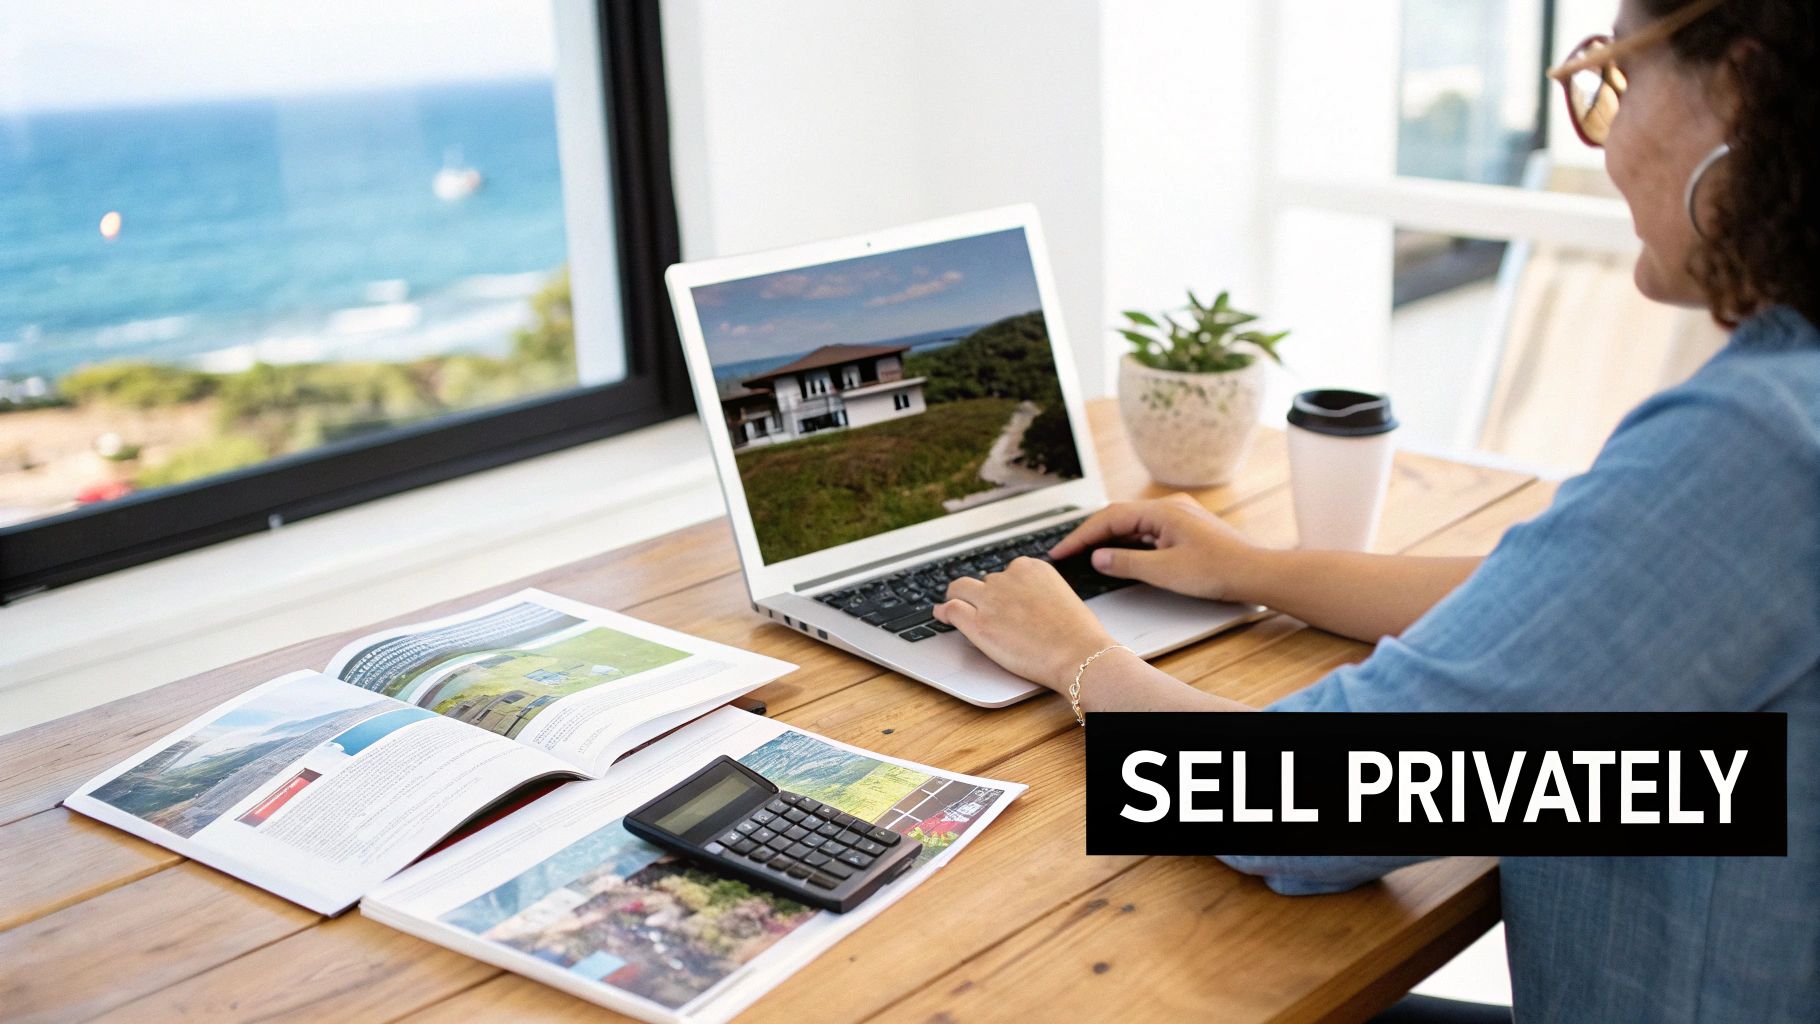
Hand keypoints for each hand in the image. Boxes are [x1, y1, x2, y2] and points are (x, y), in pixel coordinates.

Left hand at [932, 556, 1116, 691]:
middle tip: (977, 605)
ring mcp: (990, 599)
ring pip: (960, 589)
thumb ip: (1039, 593)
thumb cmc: (1077, 634)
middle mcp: (1008, 577)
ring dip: (958, 598)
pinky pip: (950, 609)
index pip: (1006, 572)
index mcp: (1031, 568)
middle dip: (981, 594)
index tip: (997, 597)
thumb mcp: (1061, 597)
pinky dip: (942, 611)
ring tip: (952, 606)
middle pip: (984, 581)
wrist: (1079, 654)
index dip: (1000, 588)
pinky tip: (940, 614)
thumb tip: (1024, 603)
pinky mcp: (978, 623)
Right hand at [1048, 494, 1264, 602]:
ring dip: (1109, 538)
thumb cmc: (1218, 570)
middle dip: (1090, 534)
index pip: (1109, 518)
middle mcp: (1169, 507)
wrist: (1256, 573)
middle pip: (1118, 517)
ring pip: (1133, 524)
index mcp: (1162, 511)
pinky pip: (1147, 531)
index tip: (1060, 551)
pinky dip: (1128, 542)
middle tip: (1066, 553)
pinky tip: (1120, 555)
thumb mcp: (1164, 571)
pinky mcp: (1185, 530)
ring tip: (1085, 554)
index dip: (1081, 535)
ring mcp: (1179, 517)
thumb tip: (1098, 556)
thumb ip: (1126, 562)